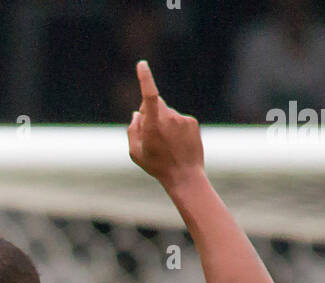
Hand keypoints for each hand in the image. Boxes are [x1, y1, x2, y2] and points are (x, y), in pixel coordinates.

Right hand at [127, 60, 203, 190]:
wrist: (184, 176)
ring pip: (168, 113)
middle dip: (151, 113)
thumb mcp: (136, 152)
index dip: (145, 78)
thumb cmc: (157, 166)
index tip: (142, 65)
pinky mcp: (192, 121)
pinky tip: (178, 143)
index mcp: (153, 124)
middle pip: (155, 105)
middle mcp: (169, 117)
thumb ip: (132, 130)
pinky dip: (177, 128)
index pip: (149, 95)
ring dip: (164, 123)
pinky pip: (179, 119)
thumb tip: (137, 113)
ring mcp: (182, 119)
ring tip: (168, 145)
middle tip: (152, 135)